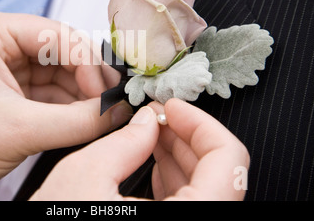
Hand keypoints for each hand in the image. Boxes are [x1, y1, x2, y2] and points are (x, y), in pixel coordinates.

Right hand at [30, 98, 249, 200]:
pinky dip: (174, 179)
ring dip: (181, 155)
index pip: (228, 162)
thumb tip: (147, 120)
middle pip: (220, 174)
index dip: (201, 124)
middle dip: (186, 136)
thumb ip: (125, 141)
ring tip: (153, 132)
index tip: (173, 107)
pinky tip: (152, 160)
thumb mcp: (84, 177)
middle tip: (159, 116)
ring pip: (206, 190)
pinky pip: (189, 205)